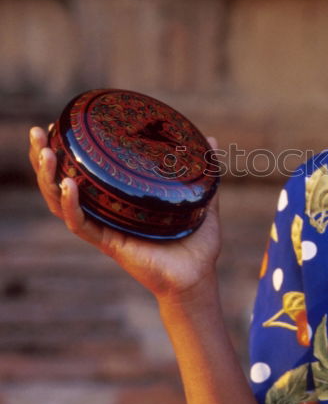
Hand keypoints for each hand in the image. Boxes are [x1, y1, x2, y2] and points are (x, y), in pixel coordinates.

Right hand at [28, 126, 221, 301]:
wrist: (199, 277)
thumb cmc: (197, 244)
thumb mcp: (202, 199)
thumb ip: (205, 171)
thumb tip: (213, 140)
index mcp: (121, 201)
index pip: (84, 173)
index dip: (67, 151)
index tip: (58, 126)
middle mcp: (106, 213)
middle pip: (61, 183)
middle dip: (44, 158)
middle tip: (37, 132)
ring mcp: (104, 228)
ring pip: (61, 202)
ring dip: (48, 177)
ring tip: (44, 151)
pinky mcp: (108, 244)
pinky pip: (81, 224)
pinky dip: (71, 205)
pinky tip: (68, 184)